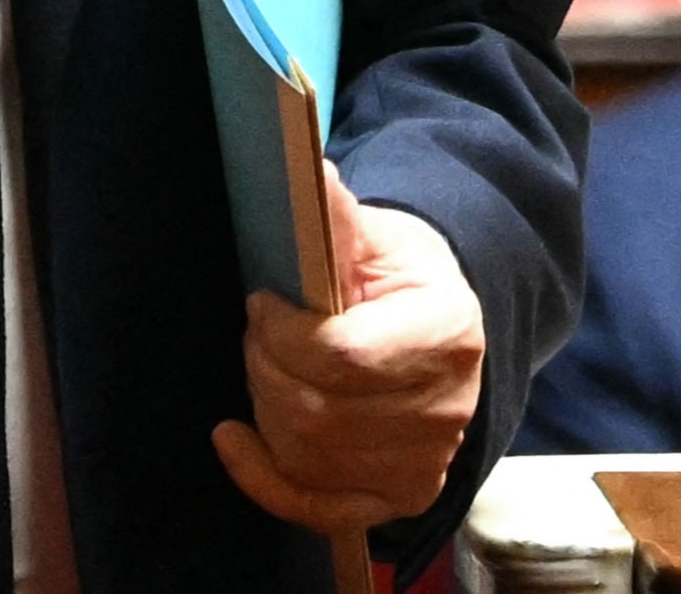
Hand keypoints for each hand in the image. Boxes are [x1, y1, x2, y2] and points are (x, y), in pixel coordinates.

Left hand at [211, 163, 485, 537]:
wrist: (441, 325)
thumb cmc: (398, 276)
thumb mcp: (376, 235)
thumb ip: (336, 216)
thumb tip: (309, 171)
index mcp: (447, 334)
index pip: (344, 357)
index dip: (283, 333)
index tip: (261, 302)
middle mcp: (447, 410)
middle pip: (319, 415)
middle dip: (266, 368)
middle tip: (259, 332)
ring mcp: (426, 462)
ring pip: (309, 458)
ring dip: (266, 409)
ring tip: (269, 367)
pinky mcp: (400, 495)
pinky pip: (319, 508)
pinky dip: (263, 479)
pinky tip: (233, 438)